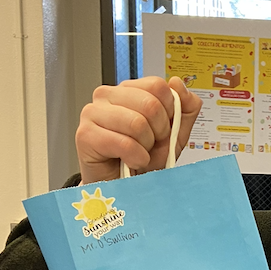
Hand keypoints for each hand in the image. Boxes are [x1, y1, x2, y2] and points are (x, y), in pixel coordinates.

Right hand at [75, 76, 202, 183]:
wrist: (125, 185)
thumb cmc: (144, 158)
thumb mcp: (174, 134)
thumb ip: (185, 108)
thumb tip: (177, 83)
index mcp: (128, 89)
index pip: (157, 85)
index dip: (169, 111)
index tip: (162, 128)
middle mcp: (107, 95)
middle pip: (150, 104)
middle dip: (159, 132)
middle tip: (149, 144)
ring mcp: (93, 112)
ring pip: (137, 123)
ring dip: (146, 147)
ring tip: (138, 153)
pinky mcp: (85, 134)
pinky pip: (124, 143)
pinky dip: (136, 158)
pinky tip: (131, 161)